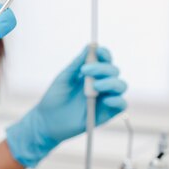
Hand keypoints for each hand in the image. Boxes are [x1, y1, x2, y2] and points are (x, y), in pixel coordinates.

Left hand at [6, 46, 127, 167]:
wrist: (47, 122)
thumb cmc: (54, 98)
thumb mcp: (64, 78)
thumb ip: (77, 63)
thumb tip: (90, 46)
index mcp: (91, 74)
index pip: (105, 60)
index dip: (105, 54)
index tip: (98, 50)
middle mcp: (101, 84)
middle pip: (113, 71)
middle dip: (103, 68)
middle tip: (85, 71)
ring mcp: (104, 98)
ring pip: (120, 85)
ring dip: (110, 82)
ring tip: (95, 86)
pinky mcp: (106, 113)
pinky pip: (121, 105)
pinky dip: (117, 100)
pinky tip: (106, 100)